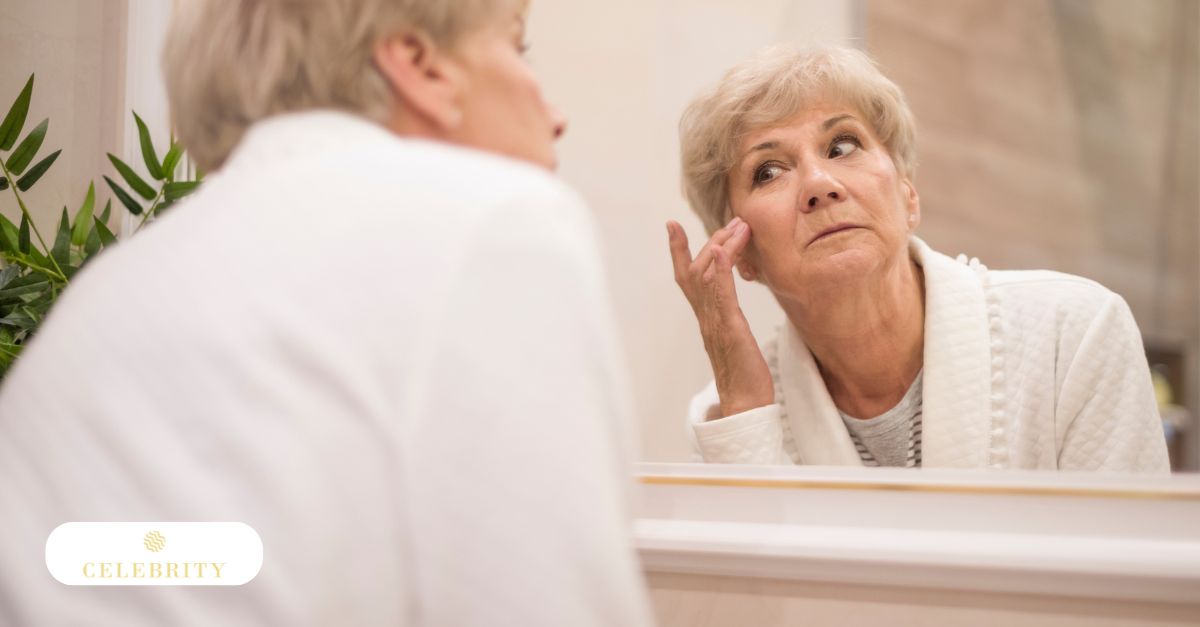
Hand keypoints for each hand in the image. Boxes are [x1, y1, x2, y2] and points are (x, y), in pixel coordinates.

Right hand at [667, 217, 773, 417]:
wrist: (744, 406)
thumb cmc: (744, 378)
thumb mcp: (736, 342)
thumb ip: (729, 322)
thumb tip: (729, 312)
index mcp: (707, 319)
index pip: (686, 279)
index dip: (678, 251)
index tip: (671, 224)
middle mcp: (706, 317)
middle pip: (696, 270)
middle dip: (712, 240)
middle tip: (733, 220)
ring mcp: (715, 322)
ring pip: (706, 277)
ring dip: (720, 247)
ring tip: (737, 226)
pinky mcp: (730, 329)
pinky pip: (721, 295)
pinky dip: (719, 271)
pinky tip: (722, 251)